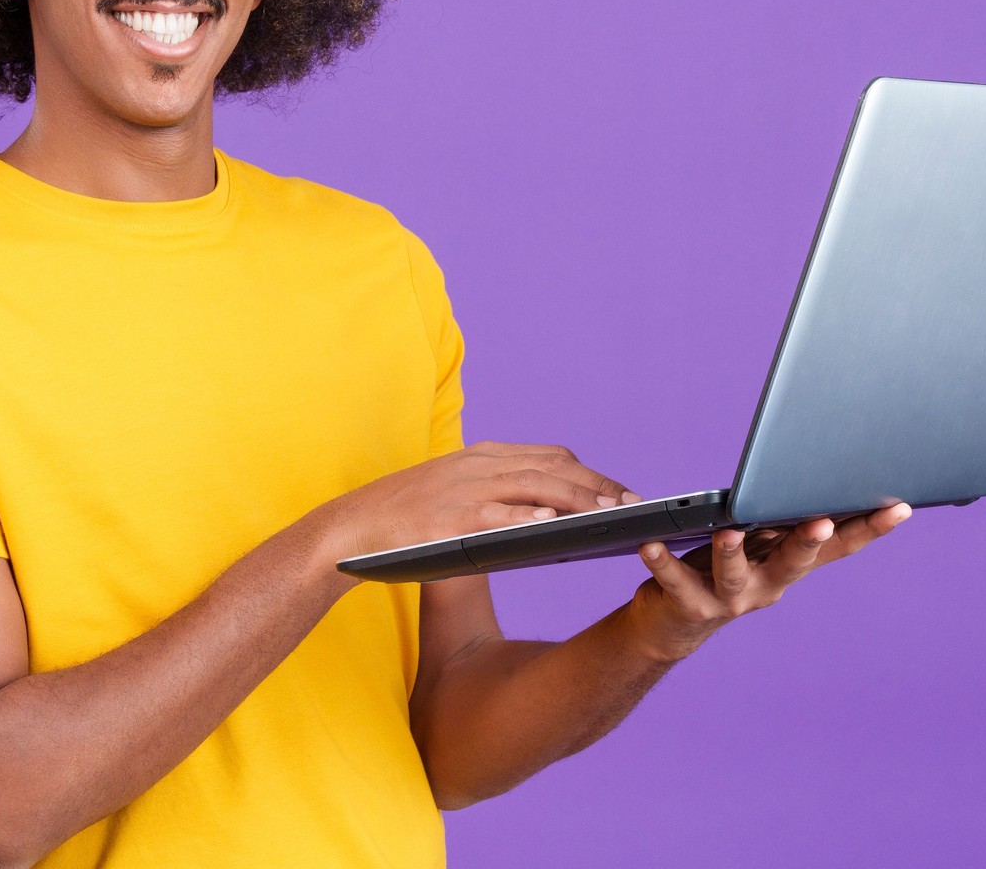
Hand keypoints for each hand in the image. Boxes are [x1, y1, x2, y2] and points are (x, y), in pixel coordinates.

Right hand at [317, 442, 638, 562]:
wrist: (350, 529)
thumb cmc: (407, 520)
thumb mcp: (454, 493)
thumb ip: (496, 496)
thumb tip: (548, 516)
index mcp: (482, 456)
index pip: (552, 456)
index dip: (592, 474)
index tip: (622, 493)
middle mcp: (479, 464)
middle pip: (554, 468)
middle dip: (599, 486)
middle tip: (634, 506)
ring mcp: (464, 489)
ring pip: (536, 486)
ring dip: (578, 499)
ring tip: (610, 516)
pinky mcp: (449, 517)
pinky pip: (497, 514)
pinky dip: (527, 516)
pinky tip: (554, 525)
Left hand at [624, 503, 912, 662]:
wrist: (673, 625)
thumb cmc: (723, 565)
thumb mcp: (759, 540)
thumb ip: (782, 516)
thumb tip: (811, 469)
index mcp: (789, 563)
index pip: (837, 546)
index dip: (870, 528)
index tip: (900, 506)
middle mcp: (768, 585)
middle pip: (793, 562)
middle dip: (808, 541)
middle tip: (822, 522)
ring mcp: (729, 600)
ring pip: (734, 573)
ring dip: (732, 552)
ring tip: (729, 530)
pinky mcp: (688, 605)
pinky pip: (674, 581)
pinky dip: (662, 563)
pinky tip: (650, 544)